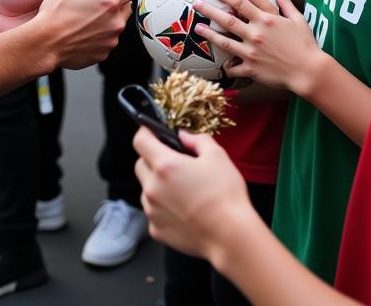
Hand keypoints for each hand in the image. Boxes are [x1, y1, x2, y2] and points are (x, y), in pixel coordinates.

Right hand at [37, 0, 137, 68]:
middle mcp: (114, 21)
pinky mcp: (104, 52)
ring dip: (108, 16)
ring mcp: (111, 39)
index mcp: (109, 2)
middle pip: (126, 5)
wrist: (45, 44)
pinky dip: (100, 33)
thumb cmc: (54, 17)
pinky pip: (108, 39)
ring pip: (117, 23)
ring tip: (88, 15)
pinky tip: (85, 30)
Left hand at [134, 126, 255, 259]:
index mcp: (164, 165)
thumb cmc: (225, 195)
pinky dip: (162, 208)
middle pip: (140, 164)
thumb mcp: (217, 156)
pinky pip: (153, 212)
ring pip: (145, 189)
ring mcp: (152, 211)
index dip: (146, 132)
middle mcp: (152, 187)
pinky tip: (183, 210)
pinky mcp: (156, 230)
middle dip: (152, 159)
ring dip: (156, 185)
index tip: (153, 133)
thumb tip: (183, 136)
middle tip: (174, 163)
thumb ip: (197, 139)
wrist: (230, 237)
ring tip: (182, 190)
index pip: (140, 140)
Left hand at [194, 0, 319, 93]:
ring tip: (197, 27)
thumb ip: (285, 1)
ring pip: (224, 41)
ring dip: (209, 33)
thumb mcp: (297, 18)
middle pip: (227, 19)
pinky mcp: (252, 69)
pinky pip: (233, 68)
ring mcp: (252, 52)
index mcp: (266, 20)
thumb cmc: (306, 44)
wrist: (310, 71)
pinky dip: (226, 66)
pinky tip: (218, 64)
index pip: (240, 2)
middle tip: (196, 2)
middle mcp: (255, 34)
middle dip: (209, 9)